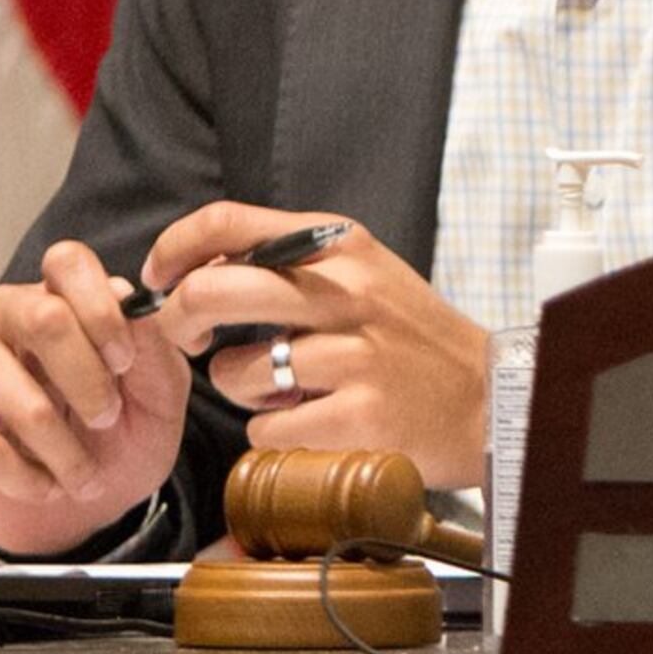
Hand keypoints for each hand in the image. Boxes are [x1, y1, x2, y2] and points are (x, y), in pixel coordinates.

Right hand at [0, 239, 195, 557]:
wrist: (80, 513)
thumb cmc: (122, 441)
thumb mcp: (160, 398)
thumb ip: (152, 348)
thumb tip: (129, 299)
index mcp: (64, 301)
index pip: (67, 263)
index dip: (101, 309)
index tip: (125, 362)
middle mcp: (7, 319)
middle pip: (40, 313)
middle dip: (86, 377)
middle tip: (107, 419)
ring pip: (5, 382)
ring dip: (58, 443)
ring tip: (83, 476)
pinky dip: (21, 474)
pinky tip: (44, 486)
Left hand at [141, 204, 493, 490]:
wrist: (490, 400)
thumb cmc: (412, 340)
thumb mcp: (365, 274)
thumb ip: (292, 263)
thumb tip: (196, 268)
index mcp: (344, 246)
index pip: (228, 222)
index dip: (174, 250)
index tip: (161, 279)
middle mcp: (350, 292)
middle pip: (212, 290)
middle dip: (177, 320)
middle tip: (189, 341)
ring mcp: (356, 356)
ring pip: (233, 371)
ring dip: (240, 389)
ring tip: (282, 390)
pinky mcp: (360, 416)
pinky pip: (267, 426)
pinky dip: (276, 431)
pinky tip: (311, 422)